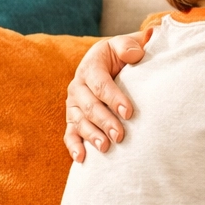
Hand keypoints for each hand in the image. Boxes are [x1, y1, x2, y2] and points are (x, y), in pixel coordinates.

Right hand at [63, 33, 146, 161]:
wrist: (110, 63)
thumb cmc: (121, 56)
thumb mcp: (124, 45)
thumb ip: (129, 46)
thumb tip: (134, 53)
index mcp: (91, 66)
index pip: (100, 84)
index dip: (113, 98)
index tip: (129, 112)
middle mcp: (78, 85)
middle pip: (89, 106)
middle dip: (104, 121)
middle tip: (119, 135)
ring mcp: (73, 104)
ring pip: (79, 121)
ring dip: (91, 136)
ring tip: (105, 148)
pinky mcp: (73, 118)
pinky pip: (70, 133)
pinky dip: (73, 146)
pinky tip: (81, 159)